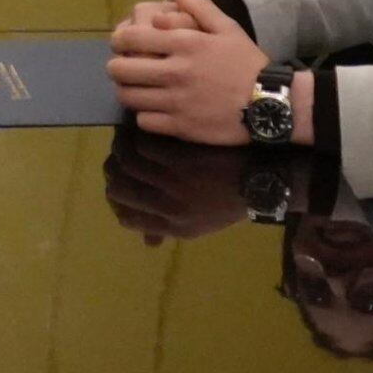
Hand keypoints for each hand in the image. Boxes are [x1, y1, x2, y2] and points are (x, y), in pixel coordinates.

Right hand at [100, 131, 256, 243]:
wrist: (259, 181)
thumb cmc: (229, 204)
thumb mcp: (199, 227)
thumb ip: (169, 230)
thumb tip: (148, 242)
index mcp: (171, 227)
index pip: (126, 217)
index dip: (116, 199)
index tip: (119, 184)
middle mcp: (166, 207)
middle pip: (119, 189)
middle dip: (113, 172)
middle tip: (117, 159)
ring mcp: (172, 182)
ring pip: (127, 163)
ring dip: (121, 149)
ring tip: (125, 140)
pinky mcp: (180, 158)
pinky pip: (145, 145)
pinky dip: (138, 136)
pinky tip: (141, 130)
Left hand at [103, 0, 272, 145]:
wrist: (269, 104)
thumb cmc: (247, 64)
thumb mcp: (228, 28)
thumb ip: (199, 7)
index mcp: (185, 44)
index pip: (131, 38)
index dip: (118, 40)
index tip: (121, 43)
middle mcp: (175, 71)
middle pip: (120, 70)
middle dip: (116, 67)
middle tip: (123, 68)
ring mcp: (176, 101)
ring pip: (128, 97)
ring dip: (126, 91)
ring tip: (135, 88)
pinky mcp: (181, 127)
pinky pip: (144, 121)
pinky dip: (144, 115)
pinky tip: (153, 109)